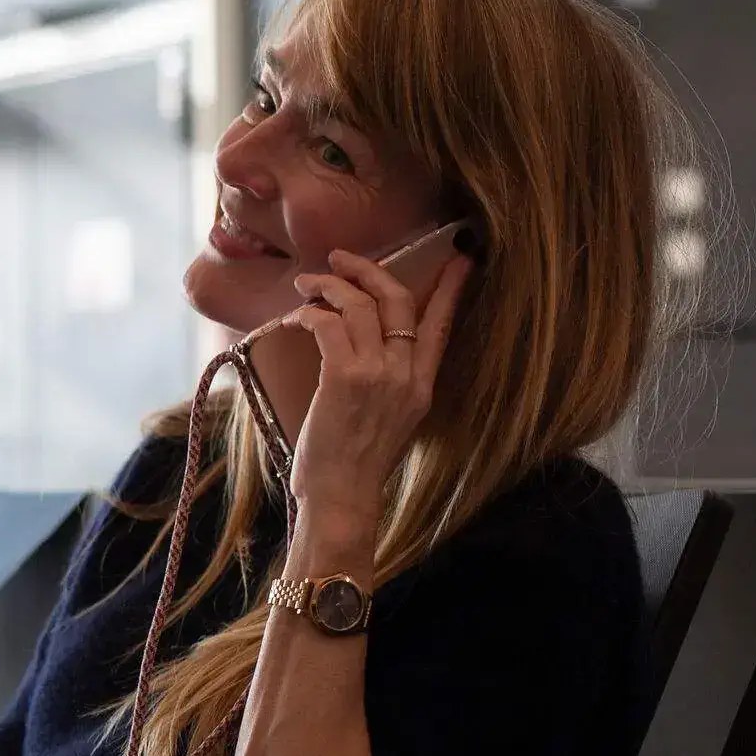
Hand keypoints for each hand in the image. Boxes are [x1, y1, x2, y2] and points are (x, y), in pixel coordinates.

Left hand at [282, 246, 471, 538]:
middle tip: (340, 258)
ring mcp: (378, 374)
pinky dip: (309, 313)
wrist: (343, 497)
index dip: (450, 288)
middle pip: (398, 299)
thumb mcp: (390, 422)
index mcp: (423, 384)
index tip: (461, 258)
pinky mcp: (345, 378)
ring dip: (328, 287)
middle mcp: (406, 373)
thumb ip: (391, 385)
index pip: (442, 324)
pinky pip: (329, 325)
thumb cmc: (354, 466)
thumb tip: (366, 355)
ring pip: (359, 304)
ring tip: (304, 286)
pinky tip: (294, 318)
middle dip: (368, 269)